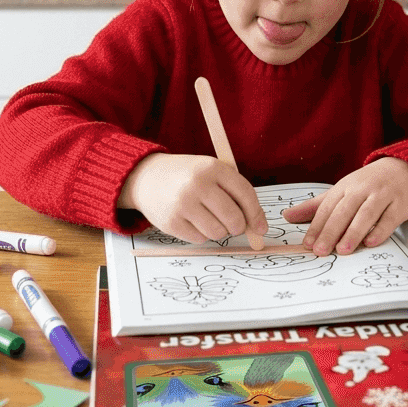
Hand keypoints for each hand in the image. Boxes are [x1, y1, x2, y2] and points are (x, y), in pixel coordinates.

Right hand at [118, 153, 267, 244]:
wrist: (146, 177)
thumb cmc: (187, 176)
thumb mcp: (211, 172)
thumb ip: (235, 193)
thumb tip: (258, 226)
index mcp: (212, 167)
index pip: (245, 194)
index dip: (256, 214)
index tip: (261, 227)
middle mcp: (197, 185)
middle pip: (234, 218)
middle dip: (239, 227)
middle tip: (234, 225)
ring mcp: (182, 204)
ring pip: (218, 233)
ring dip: (219, 231)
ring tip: (209, 219)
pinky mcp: (171, 222)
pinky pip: (200, 239)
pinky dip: (201, 234)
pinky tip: (193, 221)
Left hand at [282, 157, 407, 256]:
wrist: (404, 170)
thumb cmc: (368, 185)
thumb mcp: (341, 191)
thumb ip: (315, 206)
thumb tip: (287, 217)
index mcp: (345, 187)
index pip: (327, 207)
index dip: (316, 226)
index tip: (308, 244)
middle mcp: (362, 189)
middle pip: (344, 211)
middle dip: (331, 231)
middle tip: (321, 251)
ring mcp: (382, 195)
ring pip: (366, 214)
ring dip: (353, 232)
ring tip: (343, 250)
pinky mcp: (400, 204)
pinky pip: (389, 218)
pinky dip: (380, 230)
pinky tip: (370, 242)